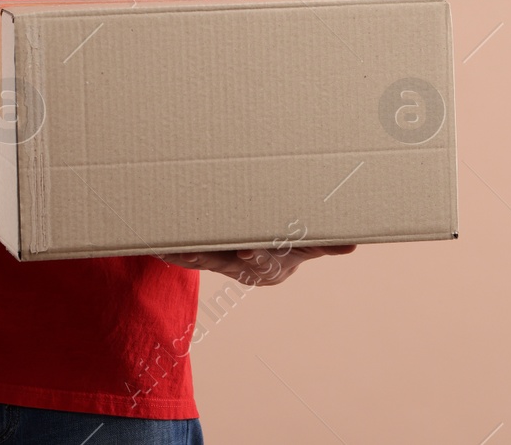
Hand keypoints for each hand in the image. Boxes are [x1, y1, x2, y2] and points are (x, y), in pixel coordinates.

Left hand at [156, 244, 356, 285]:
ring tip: (167, 248)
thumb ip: (327, 244)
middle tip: (188, 248)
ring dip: (184, 255)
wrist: (260, 262)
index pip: (261, 261)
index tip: (244, 251)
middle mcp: (241, 266)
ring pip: (201, 259)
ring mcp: (221, 263)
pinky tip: (155, 247)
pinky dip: (171, 253)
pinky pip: (185, 256)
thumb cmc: (287, 246)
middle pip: (224, 263)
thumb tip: (355, 243)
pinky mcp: (202, 257)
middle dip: (209, 255)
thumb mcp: (309, 245)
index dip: (253, 257)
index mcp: (267, 264)